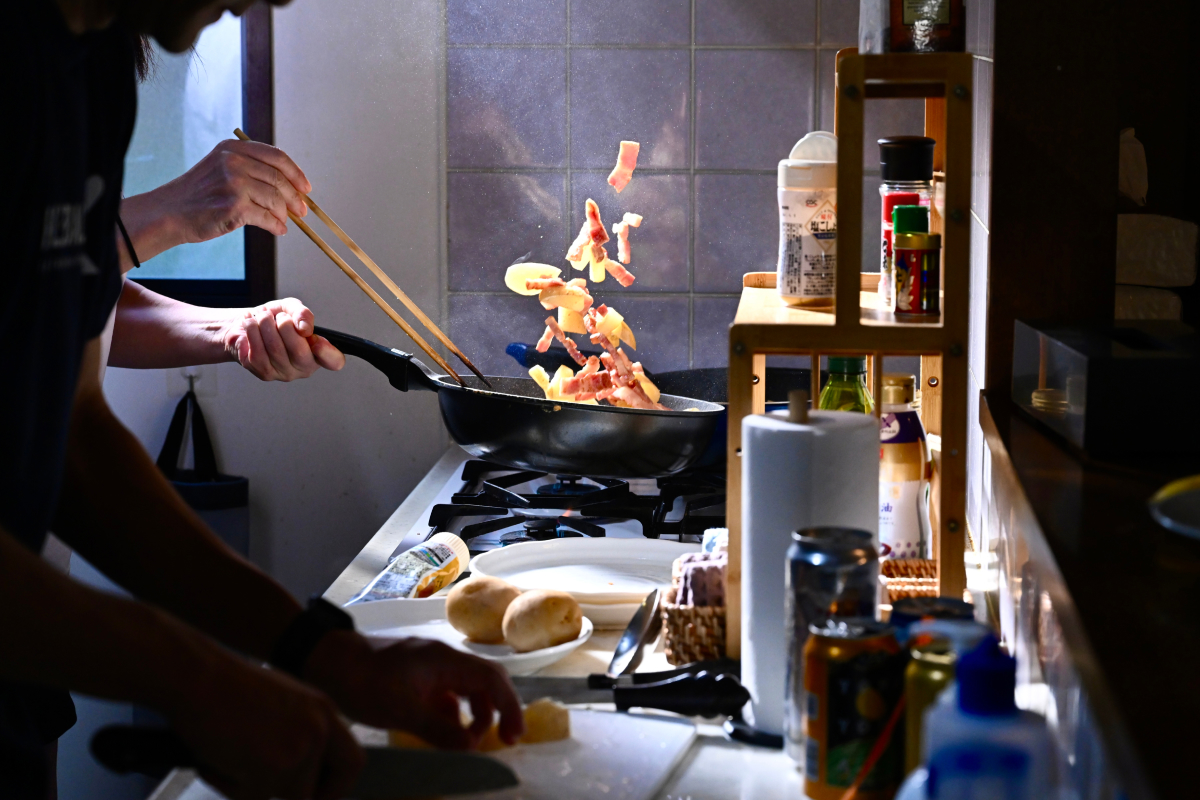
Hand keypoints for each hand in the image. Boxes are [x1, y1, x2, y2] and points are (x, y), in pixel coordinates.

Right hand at [122, 140, 311, 260]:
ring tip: (284, 222)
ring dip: (284, 214)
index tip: (305, 187)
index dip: (295, 173)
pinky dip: (276, 226)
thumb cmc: (199, 195)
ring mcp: (234, 183)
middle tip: (302, 210)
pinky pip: (267, 217)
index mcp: (233, 148)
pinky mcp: (235, 205)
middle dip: (295, 197)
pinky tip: (278, 230)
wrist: (170, 212)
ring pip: (275, 199)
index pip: (276, 156)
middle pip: (279, 179)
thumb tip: (290, 188)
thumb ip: (250, 169)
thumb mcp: (221, 168)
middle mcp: (234, 161)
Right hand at [170, 658, 363, 799]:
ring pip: (281, 795)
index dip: (337, 786)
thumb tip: (300, 770)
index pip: (352, 761)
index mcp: (324, 711)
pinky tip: (216, 759)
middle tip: (265, 785)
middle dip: (296, 797)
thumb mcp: (282, 704)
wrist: (199, 676)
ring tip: (228, 757)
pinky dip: (229, 785)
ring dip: (251, 786)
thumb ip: (299, 733)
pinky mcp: (273, 767)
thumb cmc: (227, 687)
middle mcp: (319, 730)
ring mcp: (299, 750)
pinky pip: (252, 797)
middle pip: (322, 789)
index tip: (317, 794)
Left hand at [222, 298, 345, 380]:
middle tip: (279, 316)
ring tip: (262, 316)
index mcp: (319, 352)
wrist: (248, 323)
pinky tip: (250, 323)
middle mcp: (304, 367)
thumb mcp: (292, 309)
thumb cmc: (274, 318)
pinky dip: (252, 331)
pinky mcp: (263, 373)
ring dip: (265, 325)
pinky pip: (257, 351)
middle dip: (285, 326)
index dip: (328, 353)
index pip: (334, 361)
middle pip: (299, 351)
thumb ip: (302, 314)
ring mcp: (283, 373)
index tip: (317, 340)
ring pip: (275, 349)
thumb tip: (305, 328)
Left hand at [305, 631, 525, 749]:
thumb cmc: (362, 682)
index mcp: (445, 660)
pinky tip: (443, 732)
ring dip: (474, 714)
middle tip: (504, 740)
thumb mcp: (400, 710)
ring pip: (466, 689)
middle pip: (485, 681)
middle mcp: (443, 659)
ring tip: (468, 742)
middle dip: (499, 710)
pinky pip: (447, 693)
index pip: (493, 679)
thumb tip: (472, 746)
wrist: (325, 661)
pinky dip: (453, 713)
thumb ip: (439, 728)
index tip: (514, 736)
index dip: (510, 707)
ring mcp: (430, 666)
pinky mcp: (416, 675)